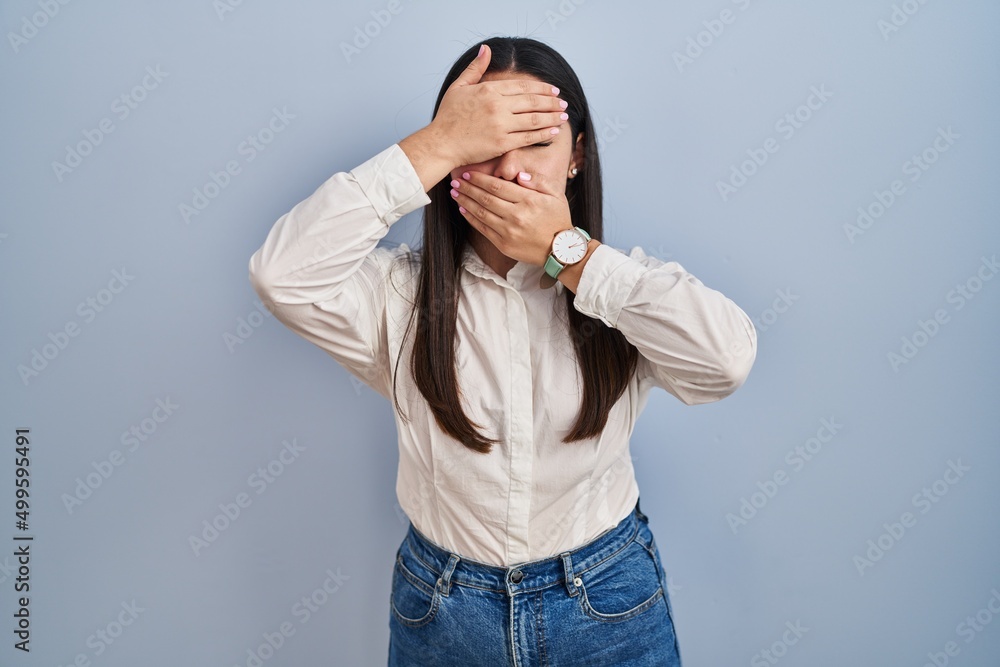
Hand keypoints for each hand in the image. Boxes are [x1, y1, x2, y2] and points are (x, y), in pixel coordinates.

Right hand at [430, 44, 568, 167]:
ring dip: (552, 117)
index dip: (541, 88)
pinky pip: (528, 137)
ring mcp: (501, 125)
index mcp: (489, 90)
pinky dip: (543, 134)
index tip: (553, 90)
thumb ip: (476, 68)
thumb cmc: (448, 117)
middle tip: (563, 103)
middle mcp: (497, 106)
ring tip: (563, 116)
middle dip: (552, 102)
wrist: (441, 143)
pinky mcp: (502, 143)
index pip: (522, 87)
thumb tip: (486, 49)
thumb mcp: (459, 87)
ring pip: (534, 119)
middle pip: (533, 102)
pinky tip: (553, 131)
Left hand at [449, 170, 572, 265]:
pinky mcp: (503, 244)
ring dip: (465, 201)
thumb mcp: (556, 195)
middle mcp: (516, 215)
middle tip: (455, 181)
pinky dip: (471, 218)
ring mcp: (508, 231)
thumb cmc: (558, 220)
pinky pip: (483, 229)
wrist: (560, 250)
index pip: (497, 186)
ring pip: (481, 212)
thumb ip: (538, 181)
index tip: (468, 174)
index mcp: (529, 200)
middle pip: (486, 198)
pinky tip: (463, 210)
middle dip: (468, 188)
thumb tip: (519, 175)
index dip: (479, 179)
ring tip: (455, 193)